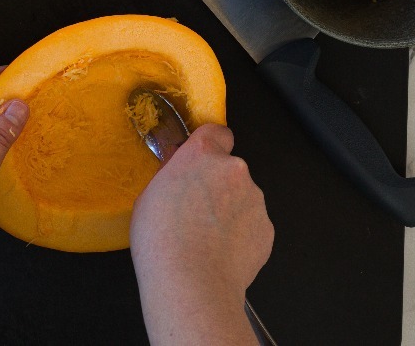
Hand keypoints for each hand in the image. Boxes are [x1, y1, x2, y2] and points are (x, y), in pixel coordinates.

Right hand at [130, 123, 273, 344]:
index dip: (209, 144)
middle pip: (228, 169)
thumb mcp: (149, 195)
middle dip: (215, 184)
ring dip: (228, 210)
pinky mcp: (266, 229)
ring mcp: (254, 200)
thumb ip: (172, 176)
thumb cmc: (161, 240)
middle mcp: (234, 170)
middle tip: (193, 209)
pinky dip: (238, 234)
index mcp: (202, 155)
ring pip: (241, 198)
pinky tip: (218, 251)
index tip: (201, 157)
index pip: (217, 131)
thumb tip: (180, 173)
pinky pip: (251, 225)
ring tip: (204, 237)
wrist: (191, 283)